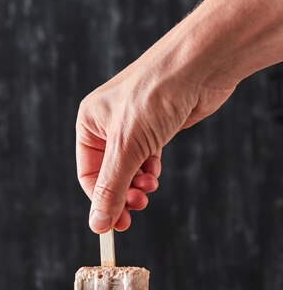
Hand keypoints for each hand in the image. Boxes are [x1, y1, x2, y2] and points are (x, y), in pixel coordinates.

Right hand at [76, 27, 235, 232]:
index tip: (117, 223)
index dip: (102, 201)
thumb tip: (97, 224)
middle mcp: (108, 124)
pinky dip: (150, 170)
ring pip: (130, 168)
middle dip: (123, 193)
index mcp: (90, 123)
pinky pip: (147, 158)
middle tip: (138, 208)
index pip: (88, 174)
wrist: (201, 65)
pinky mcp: (156, 127)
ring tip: (150, 186)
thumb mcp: (127, 148)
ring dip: (138, 183)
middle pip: (110, 173)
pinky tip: (156, 171)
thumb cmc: (156, 94)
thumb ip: (111, 189)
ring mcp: (133, 126)